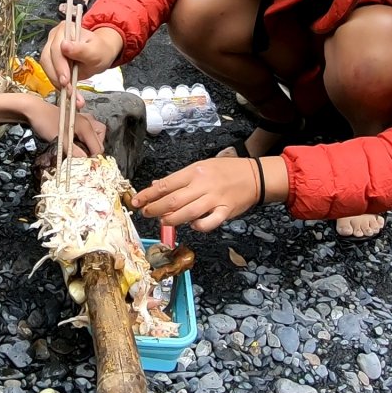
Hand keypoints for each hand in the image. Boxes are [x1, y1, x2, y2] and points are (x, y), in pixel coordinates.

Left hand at [24, 98, 104, 155]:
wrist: (34, 109)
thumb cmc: (46, 123)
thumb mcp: (60, 140)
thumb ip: (73, 152)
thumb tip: (85, 162)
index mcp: (86, 126)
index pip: (98, 147)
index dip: (94, 158)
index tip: (86, 165)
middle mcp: (87, 121)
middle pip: (100, 139)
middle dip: (95, 150)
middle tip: (86, 159)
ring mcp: (83, 118)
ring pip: (96, 132)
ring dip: (93, 142)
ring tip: (85, 150)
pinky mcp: (77, 118)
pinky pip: (89, 128)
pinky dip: (87, 136)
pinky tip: (78, 141)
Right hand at [40, 22, 122, 91]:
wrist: (100, 56)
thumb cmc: (99, 51)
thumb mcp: (95, 51)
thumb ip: (81, 50)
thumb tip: (64, 46)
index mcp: (66, 29)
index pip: (56, 48)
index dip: (59, 65)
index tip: (66, 80)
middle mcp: (55, 37)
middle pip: (48, 58)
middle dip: (57, 76)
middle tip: (68, 90)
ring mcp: (51, 48)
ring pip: (47, 67)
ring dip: (57, 83)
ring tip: (70, 93)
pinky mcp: (51, 60)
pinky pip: (50, 73)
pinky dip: (58, 85)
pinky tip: (68, 93)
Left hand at [131, 156, 259, 231]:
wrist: (255, 176)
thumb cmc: (225, 170)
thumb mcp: (201, 166)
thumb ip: (179, 178)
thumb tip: (157, 185)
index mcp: (194, 171)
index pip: (165, 184)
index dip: (148, 194)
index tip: (136, 201)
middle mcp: (202, 185)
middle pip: (173, 200)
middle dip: (155, 209)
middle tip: (145, 213)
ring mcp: (214, 199)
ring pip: (187, 213)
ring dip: (171, 219)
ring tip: (162, 221)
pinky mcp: (225, 211)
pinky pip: (209, 223)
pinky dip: (198, 226)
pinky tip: (191, 225)